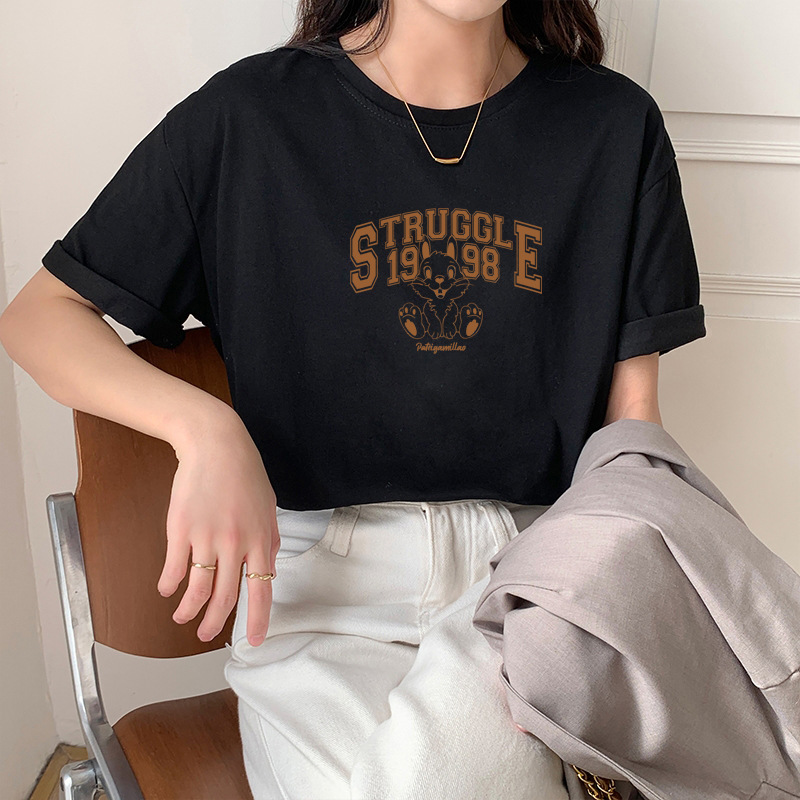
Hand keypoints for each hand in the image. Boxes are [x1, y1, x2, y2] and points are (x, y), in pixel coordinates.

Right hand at [157, 412, 278, 646]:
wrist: (216, 445)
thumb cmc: (244, 474)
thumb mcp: (268, 507)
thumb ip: (269, 539)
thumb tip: (269, 569)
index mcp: (260, 539)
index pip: (261, 589)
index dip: (257, 619)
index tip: (255, 641)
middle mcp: (235, 543)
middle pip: (226, 595)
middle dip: (215, 622)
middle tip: (207, 635)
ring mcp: (207, 536)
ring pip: (198, 587)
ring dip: (189, 610)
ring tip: (184, 619)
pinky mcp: (181, 529)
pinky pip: (175, 567)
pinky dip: (170, 585)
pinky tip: (168, 590)